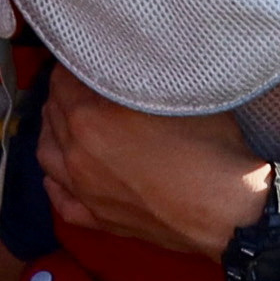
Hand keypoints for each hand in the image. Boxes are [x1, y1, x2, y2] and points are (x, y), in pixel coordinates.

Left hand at [31, 69, 273, 259]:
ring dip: (54, 134)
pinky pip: (62, 201)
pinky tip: (62, 175)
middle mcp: (77, 156)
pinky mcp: (101, 221)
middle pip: (53, 116)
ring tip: (68, 123)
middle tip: (82, 85)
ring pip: (47, 157)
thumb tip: (122, 66)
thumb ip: (136, 79)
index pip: (62, 81)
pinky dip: (56, 183)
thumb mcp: (174, 96)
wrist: (232, 212)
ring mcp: (85, 193)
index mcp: (89, 120)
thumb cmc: (211, 149)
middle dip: (63, 96)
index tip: (86, 59)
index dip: (73, 66)